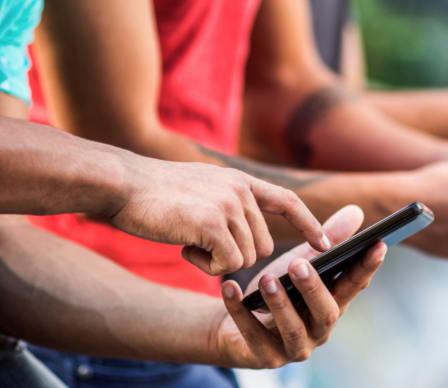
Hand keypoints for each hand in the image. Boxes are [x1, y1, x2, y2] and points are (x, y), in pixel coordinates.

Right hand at [107, 155, 330, 274]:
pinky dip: (207, 266)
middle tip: (200, 242)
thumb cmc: (156, 193)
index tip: (325, 243)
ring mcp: (228, 205)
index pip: (287, 201)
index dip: (309, 223)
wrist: (123, 184)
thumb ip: (230, 204)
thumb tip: (248, 238)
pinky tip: (185, 247)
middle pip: (263, 245)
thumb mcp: (203, 188)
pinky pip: (228, 264)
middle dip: (236, 254)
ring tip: (189, 239)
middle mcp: (240, 190)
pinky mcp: (212, 223)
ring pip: (247, 257)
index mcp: (240, 181)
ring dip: (217, 260)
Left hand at [213, 205, 385, 368]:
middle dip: (315, 288)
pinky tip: (231, 287)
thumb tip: (356, 211)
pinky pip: (252, 335)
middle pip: (326, 312)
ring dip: (281, 304)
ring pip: (293, 329)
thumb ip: (329, 240)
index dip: (367, 267)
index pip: (355, 286)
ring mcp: (293, 347)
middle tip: (300, 263)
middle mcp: (319, 330)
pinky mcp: (264, 356)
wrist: (235, 326)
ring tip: (268, 279)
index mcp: (333, 304)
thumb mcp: (303, 261)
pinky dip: (240, 312)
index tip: (378, 244)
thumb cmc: (279, 291)